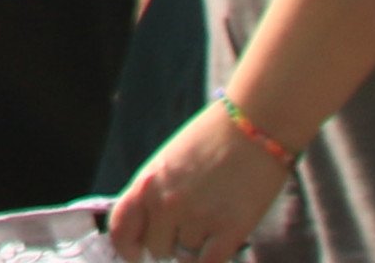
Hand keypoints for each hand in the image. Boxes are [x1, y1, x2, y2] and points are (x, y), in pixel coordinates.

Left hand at [109, 102, 295, 261]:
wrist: (253, 125)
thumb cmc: (210, 139)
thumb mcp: (167, 162)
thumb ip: (154, 192)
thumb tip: (152, 227)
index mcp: (146, 182)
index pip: (121, 228)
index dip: (126, 247)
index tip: (135, 254)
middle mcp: (167, 203)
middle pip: (156, 247)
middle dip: (168, 244)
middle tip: (185, 231)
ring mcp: (199, 217)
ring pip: (185, 256)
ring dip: (195, 248)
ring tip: (210, 223)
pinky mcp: (231, 229)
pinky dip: (210, 260)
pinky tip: (218, 246)